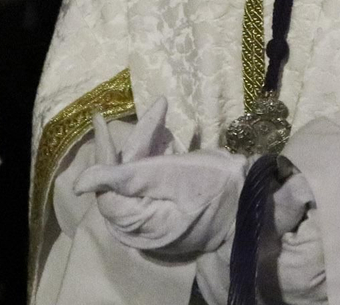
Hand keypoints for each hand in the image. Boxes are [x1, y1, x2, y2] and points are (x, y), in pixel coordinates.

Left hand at [76, 98, 247, 256]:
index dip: (105, 157)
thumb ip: (126, 178)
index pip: (108, 192)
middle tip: (154, 110)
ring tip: (161, 115)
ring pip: (139, 180)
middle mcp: (145, 230)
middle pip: (124, 184)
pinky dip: (159, 158)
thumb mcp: (172, 174)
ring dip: (148, 147)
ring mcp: (159, 222)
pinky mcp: (172, 212)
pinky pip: (154, 184)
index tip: (101, 119)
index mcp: (141, 226)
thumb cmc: (219, 185)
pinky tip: (168, 137)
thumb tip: (78, 185)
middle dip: (136, 144)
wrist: (261, 200)